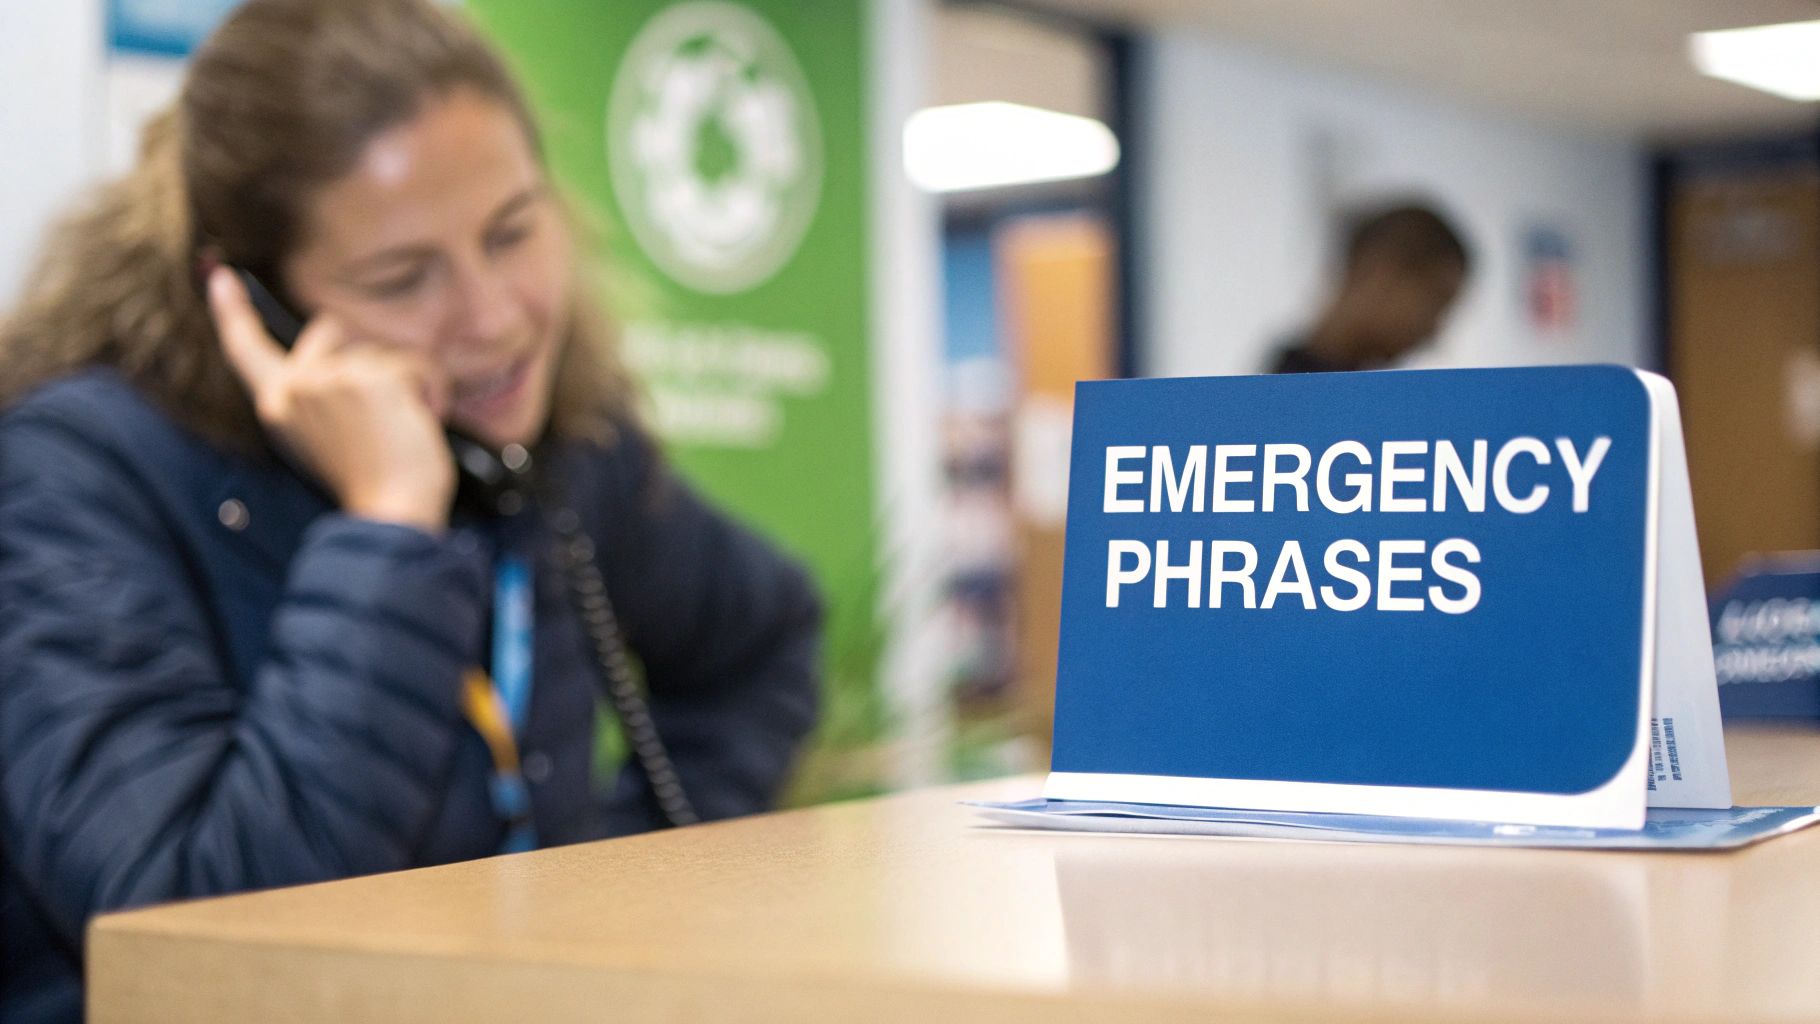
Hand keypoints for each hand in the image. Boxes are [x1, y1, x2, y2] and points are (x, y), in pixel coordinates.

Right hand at [207, 267, 455, 531]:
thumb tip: (342, 359)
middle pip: (332, 328)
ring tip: (408, 426)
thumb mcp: (326, 438)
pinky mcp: (371, 379)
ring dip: (410, 382)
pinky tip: (427, 420)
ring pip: (384, 351)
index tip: (222, 278)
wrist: (391, 513)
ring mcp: (331, 380)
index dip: (233, 312)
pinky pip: (417, 363)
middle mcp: (296, 387)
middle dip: (364, 352)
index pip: (246, 350)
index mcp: (278, 405)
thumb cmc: (372, 484)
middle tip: (388, 402)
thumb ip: (321, 396)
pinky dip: (433, 389)